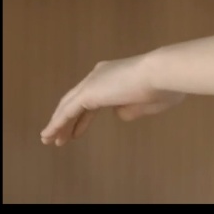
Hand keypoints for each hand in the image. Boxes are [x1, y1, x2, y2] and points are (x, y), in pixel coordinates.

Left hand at [40, 52, 185, 146]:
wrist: (162, 73)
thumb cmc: (164, 87)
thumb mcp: (148, 103)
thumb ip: (131, 108)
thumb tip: (117, 112)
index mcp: (115, 75)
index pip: (93, 98)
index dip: (84, 117)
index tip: (77, 131)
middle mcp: (100, 75)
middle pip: (76, 101)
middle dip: (67, 120)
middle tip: (60, 137)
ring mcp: (93, 82)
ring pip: (68, 106)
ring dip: (58, 124)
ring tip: (49, 140)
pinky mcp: (89, 92)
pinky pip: (67, 111)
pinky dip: (57, 123)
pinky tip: (49, 135)